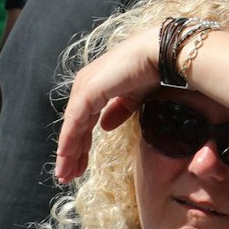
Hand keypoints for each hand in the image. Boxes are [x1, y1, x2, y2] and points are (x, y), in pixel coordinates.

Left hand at [57, 27, 163, 182]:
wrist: (162, 53)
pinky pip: (75, 123)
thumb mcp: (135, 96)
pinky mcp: (88, 93)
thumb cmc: (154, 69)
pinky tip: (68, 158)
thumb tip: (105, 126)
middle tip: (68, 175)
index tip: (78, 164)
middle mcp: (85, 83)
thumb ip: (119, 110)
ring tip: (66, 174)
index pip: (83, 118)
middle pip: (74, 124)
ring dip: (68, 152)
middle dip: (72, 152)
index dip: (80, 142)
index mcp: (97, 83)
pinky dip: (70, 142)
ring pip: (71, 126)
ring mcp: (85, 87)